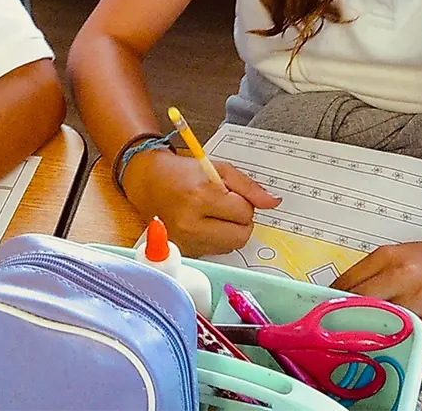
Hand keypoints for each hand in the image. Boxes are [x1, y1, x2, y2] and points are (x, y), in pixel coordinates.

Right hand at [121, 148, 280, 256]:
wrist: (148, 182)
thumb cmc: (183, 173)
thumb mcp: (217, 168)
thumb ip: (248, 186)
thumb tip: (273, 203)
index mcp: (200, 197)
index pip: (244, 212)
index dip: (243, 201)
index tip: (230, 194)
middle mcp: (191, 223)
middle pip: (241, 235)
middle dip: (241, 220)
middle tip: (227, 206)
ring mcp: (186, 241)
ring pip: (231, 246)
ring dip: (230, 231)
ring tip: (214, 213)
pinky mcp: (185, 252)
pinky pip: (216, 251)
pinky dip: (217, 239)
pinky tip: (204, 224)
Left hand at [332, 236, 421, 341]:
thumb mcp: (403, 255)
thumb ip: (375, 272)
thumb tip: (346, 294)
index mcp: (389, 256)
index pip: (346, 283)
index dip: (331, 301)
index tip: (324, 311)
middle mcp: (402, 275)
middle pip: (358, 303)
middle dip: (345, 318)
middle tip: (337, 330)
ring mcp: (421, 299)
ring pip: (382, 323)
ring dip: (370, 334)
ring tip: (363, 339)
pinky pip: (411, 340)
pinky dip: (400, 345)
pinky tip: (393, 345)